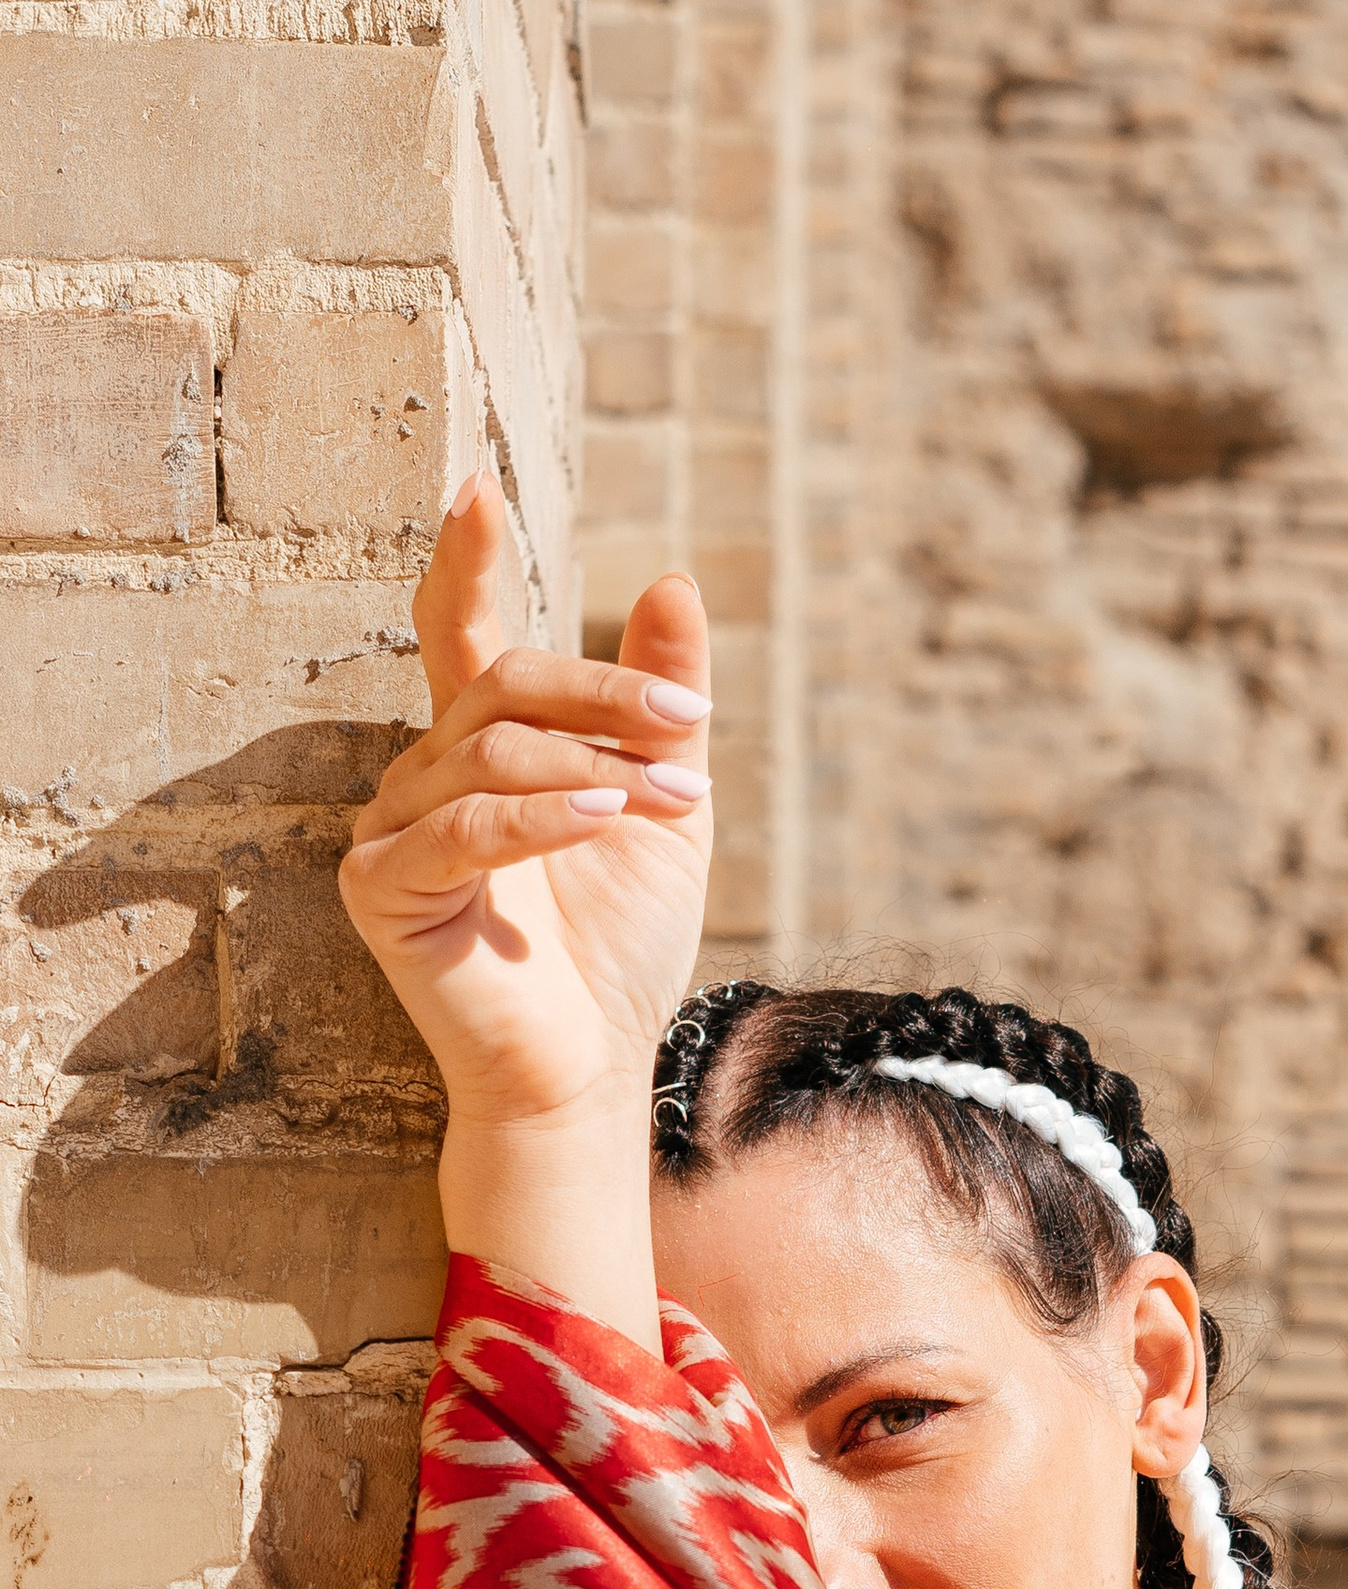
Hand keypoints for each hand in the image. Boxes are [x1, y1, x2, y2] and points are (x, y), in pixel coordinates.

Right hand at [337, 478, 712, 1343]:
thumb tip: (670, 580)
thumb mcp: (668, 807)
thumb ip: (666, 700)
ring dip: (592, 765)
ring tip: (667, 799)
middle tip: (691, 733)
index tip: (474, 490)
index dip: (465, 563)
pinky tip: (602, 819)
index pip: (463, 636)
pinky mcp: (383, 889)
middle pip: (503, 684)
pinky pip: (465, 827)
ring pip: (489, 749)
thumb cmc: (620, 949)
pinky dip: (540, 816)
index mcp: (483, 751)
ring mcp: (392, 829)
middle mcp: (423, 776)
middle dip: (605, 698)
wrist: (594, 1066)